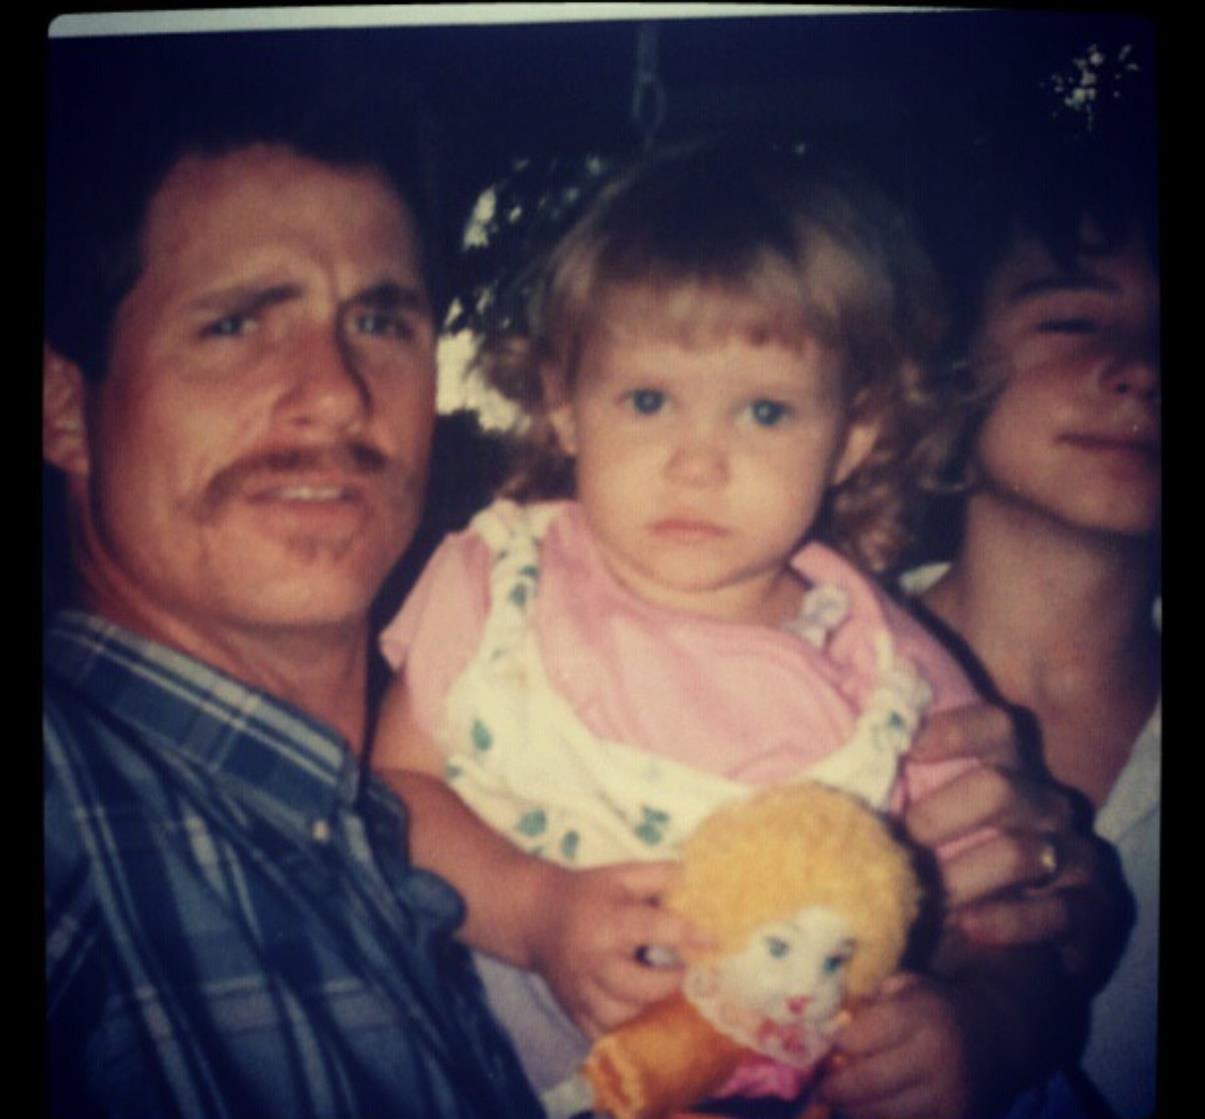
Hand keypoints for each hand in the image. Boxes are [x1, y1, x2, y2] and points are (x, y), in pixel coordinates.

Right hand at [527, 860, 705, 1037]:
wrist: (537, 917)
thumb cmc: (590, 894)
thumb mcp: (623, 874)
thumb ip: (662, 875)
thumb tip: (703, 882)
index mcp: (607, 921)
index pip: (654, 928)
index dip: (688, 934)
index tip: (715, 941)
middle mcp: (593, 962)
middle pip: (640, 987)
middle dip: (672, 983)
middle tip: (690, 973)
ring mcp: (582, 993)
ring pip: (624, 1019)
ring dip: (652, 1011)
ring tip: (669, 997)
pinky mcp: (576, 1014)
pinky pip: (607, 1037)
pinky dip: (629, 1035)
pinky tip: (646, 1019)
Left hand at [816, 974, 974, 1118]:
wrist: (997, 1035)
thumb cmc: (936, 1008)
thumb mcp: (904, 988)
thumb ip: (865, 1005)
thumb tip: (822, 1033)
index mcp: (921, 1017)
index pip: (858, 1039)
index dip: (833, 1046)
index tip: (821, 1047)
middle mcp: (937, 1059)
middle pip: (864, 1083)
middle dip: (833, 1087)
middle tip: (822, 1086)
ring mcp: (949, 1098)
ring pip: (879, 1115)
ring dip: (854, 1109)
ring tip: (846, 1098)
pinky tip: (874, 1107)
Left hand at [903, 703, 1131, 986]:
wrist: (1004, 949)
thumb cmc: (945, 875)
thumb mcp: (920, 834)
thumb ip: (891, 800)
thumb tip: (816, 780)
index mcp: (1007, 770)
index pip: (996, 728)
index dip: (955, 730)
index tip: (905, 748)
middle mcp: (1045, 804)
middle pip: (1000, 788)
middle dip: (938, 816)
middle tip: (890, 842)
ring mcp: (1074, 854)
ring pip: (1023, 851)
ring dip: (964, 875)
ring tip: (916, 895)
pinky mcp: (1091, 909)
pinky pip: (1057, 909)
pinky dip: (1008, 918)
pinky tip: (968, 925)